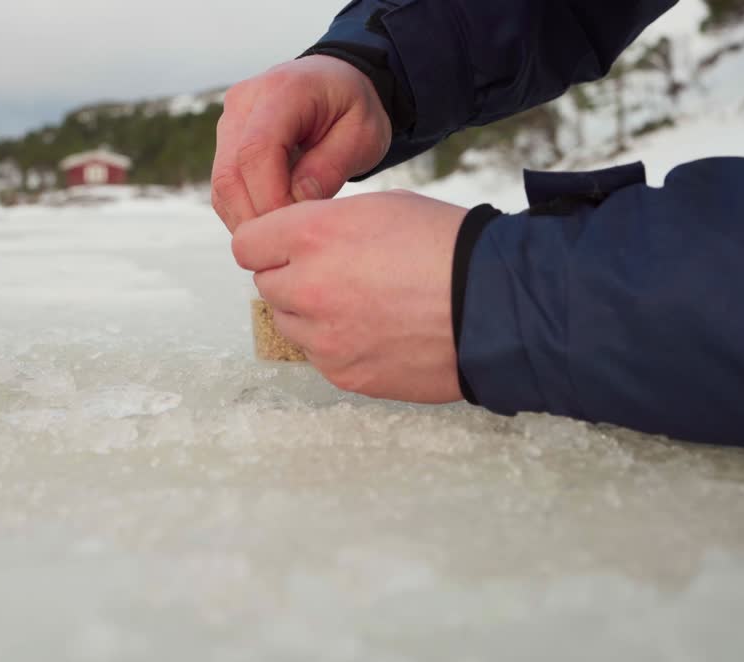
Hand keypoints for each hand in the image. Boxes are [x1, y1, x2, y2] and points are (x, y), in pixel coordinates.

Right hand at [212, 55, 392, 231]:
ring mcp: (229, 121)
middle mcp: (245, 101)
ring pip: (221, 186)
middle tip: (290, 244)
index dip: (271, 198)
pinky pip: (224, 188)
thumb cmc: (354, 108)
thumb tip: (294, 203)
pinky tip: (273, 224)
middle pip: (229, 174)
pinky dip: (244, 213)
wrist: (338, 84)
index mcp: (283, 90)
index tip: (297, 229)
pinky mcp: (225, 141)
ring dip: (248, 220)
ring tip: (285, 237)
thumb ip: (329, 167)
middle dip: (257, 218)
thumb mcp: (362, 135)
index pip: (256, 151)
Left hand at [234, 191, 468, 403]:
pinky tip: (376, 329)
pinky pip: (319, 356)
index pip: (246, 243)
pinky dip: (336, 344)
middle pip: (265, 284)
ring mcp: (324, 337)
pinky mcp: (344, 374)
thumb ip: (326, 223)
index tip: (287, 244)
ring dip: (310, 312)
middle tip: (336, 271)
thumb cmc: (448, 247)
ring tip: (361, 301)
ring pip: (288, 323)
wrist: (496, 306)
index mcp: (314, 235)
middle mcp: (308, 287)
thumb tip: (298, 240)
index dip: (268, 241)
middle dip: (291, 275)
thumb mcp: (382, 207)